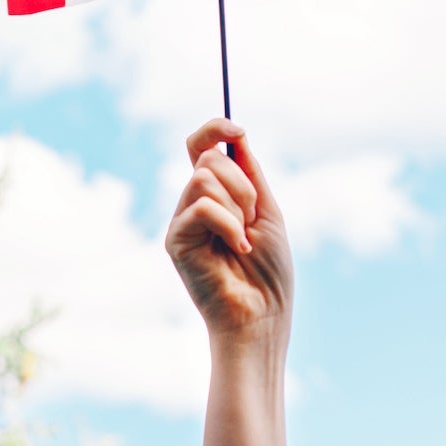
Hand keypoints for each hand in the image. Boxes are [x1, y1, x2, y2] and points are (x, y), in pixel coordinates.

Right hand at [165, 118, 292, 343]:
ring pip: (204, 178)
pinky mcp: (175, 240)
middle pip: (208, 159)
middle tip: (253, 219)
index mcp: (216, 196)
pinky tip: (238, 248)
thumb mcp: (267, 212)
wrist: (263, 316)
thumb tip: (236, 135)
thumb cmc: (269, 273)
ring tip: (245, 239)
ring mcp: (182, 222)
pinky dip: (229, 224)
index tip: (237, 129)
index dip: (213, 129)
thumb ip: (250, 174)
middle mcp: (194, 205)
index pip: (200, 148)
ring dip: (238, 206)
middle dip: (242, 184)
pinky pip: (203, 207)